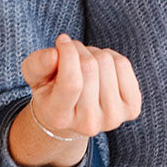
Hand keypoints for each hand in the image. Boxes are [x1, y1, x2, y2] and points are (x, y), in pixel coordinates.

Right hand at [21, 33, 141, 139]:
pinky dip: (112, 58)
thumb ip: (37, 64)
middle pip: (90, 67)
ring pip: (107, 63)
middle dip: (79, 50)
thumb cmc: (51, 90)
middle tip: (73, 56)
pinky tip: (103, 71)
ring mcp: (112, 119)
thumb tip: (54, 54)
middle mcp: (88, 124)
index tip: (62, 42)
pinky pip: (124, 65)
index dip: (68, 53)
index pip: (72, 82)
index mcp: (60, 118)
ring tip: (86, 66)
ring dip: (95, 54)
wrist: (74, 115)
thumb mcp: (35, 77)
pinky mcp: (131, 110)